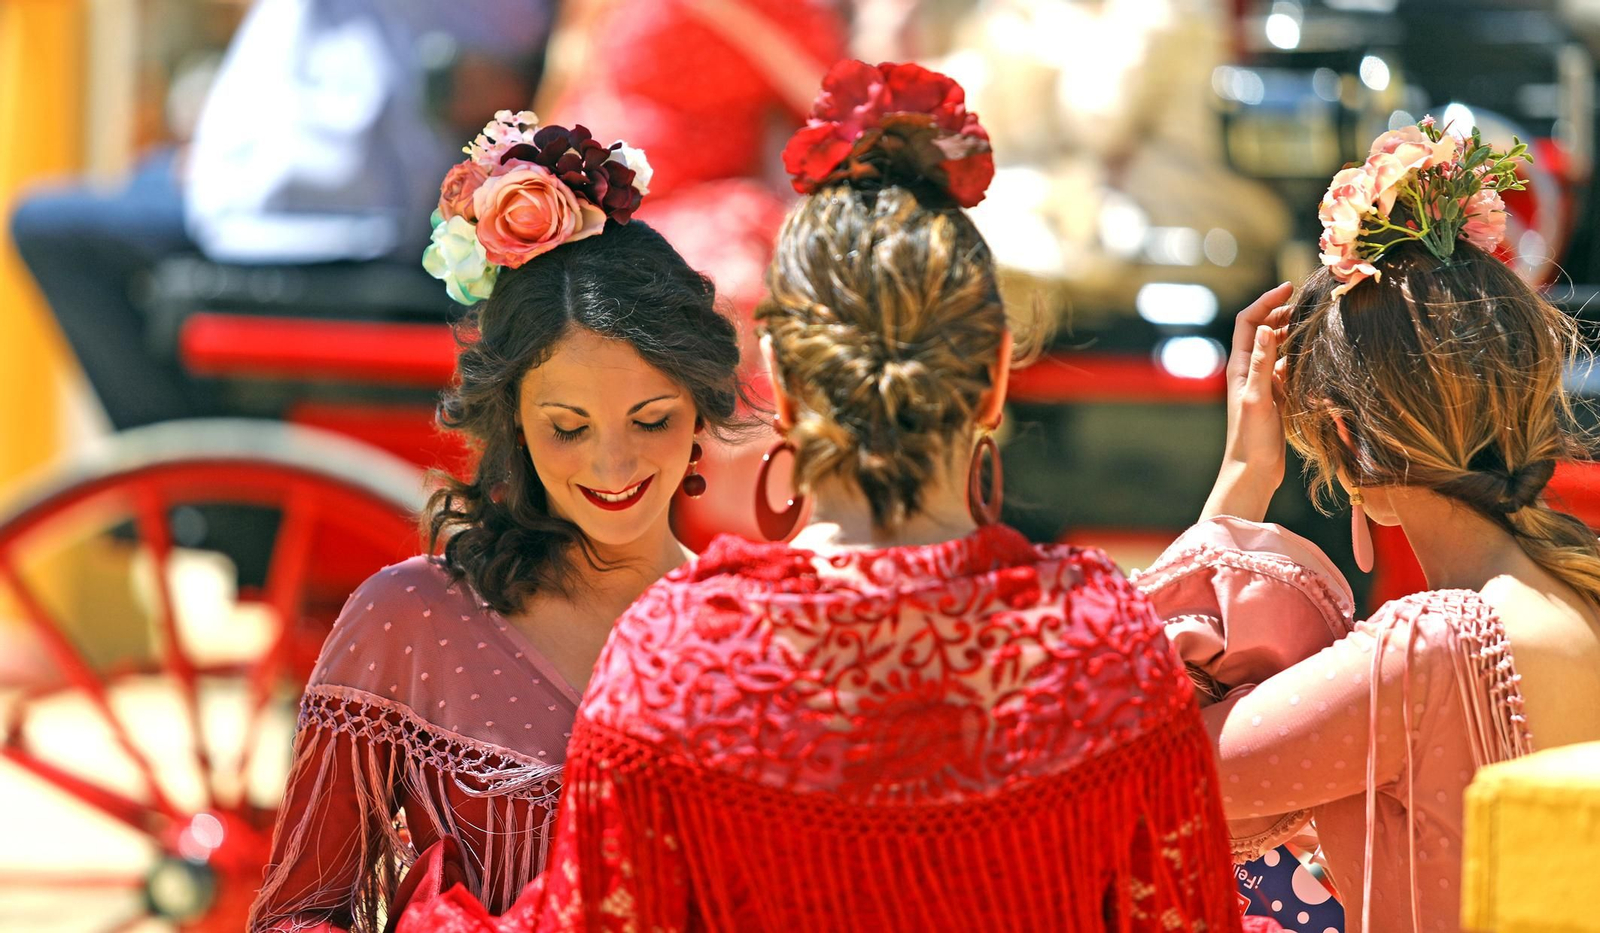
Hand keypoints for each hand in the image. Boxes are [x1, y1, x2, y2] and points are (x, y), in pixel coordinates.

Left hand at [1202, 283, 1293, 522]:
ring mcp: (1262, 384)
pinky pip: (1287, 367)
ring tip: (1315, 321)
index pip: (1249, 322)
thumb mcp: (1258, 398)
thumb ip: (1261, 364)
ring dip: (1292, 332)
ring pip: (1277, 348)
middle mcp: (1248, 372)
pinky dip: (1299, 356)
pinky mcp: (1275, 397)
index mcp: (1240, 367)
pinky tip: (1316, 354)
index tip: (1289, 287)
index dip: (1266, 302)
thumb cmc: (1252, 438)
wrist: (1253, 471)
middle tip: (1308, 302)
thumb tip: (1266, 328)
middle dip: (1281, 312)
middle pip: (1263, 330)